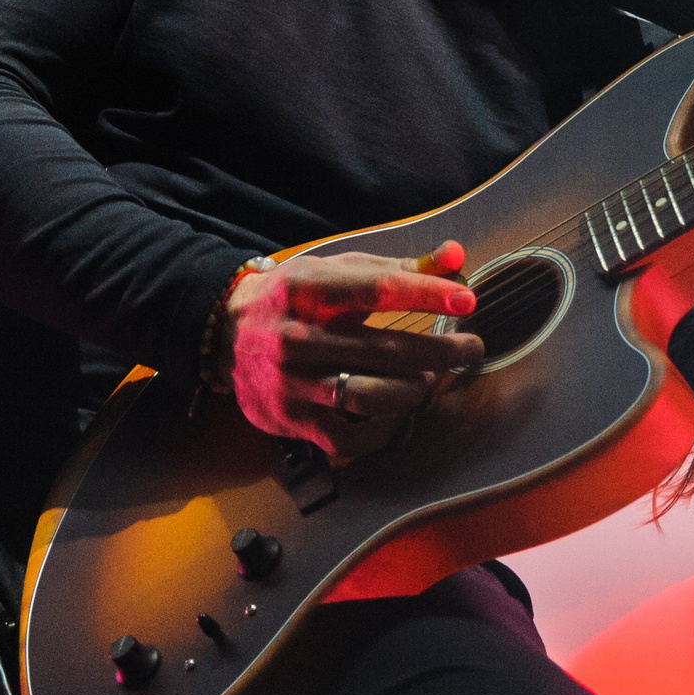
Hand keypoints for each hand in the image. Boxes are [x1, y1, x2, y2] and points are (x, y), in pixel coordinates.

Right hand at [213, 241, 483, 456]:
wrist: (222, 334)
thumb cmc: (296, 298)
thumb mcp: (336, 272)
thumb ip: (398, 268)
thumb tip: (456, 257)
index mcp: (307, 289)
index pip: (376, 289)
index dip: (426, 293)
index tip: (467, 299)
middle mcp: (295, 336)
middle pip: (383, 349)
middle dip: (440, 351)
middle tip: (471, 349)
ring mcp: (291, 382)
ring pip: (371, 395)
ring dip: (414, 390)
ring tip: (430, 380)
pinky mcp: (289, 419)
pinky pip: (349, 437)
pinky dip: (385, 429)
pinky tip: (400, 413)